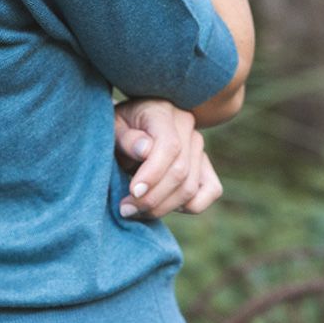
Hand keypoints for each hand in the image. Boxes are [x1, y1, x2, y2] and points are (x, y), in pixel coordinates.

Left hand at [113, 98, 223, 218]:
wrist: (130, 125)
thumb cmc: (118, 127)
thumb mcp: (113, 127)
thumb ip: (126, 138)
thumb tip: (145, 150)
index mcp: (162, 112)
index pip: (169, 146)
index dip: (153, 174)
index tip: (132, 192)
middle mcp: (186, 125)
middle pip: (180, 173)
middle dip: (152, 198)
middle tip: (126, 209)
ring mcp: (198, 145)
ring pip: (191, 188)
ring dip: (163, 208)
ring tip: (135, 211)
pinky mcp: (206, 164)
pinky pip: (211, 191)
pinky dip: (188, 206)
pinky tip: (163, 204)